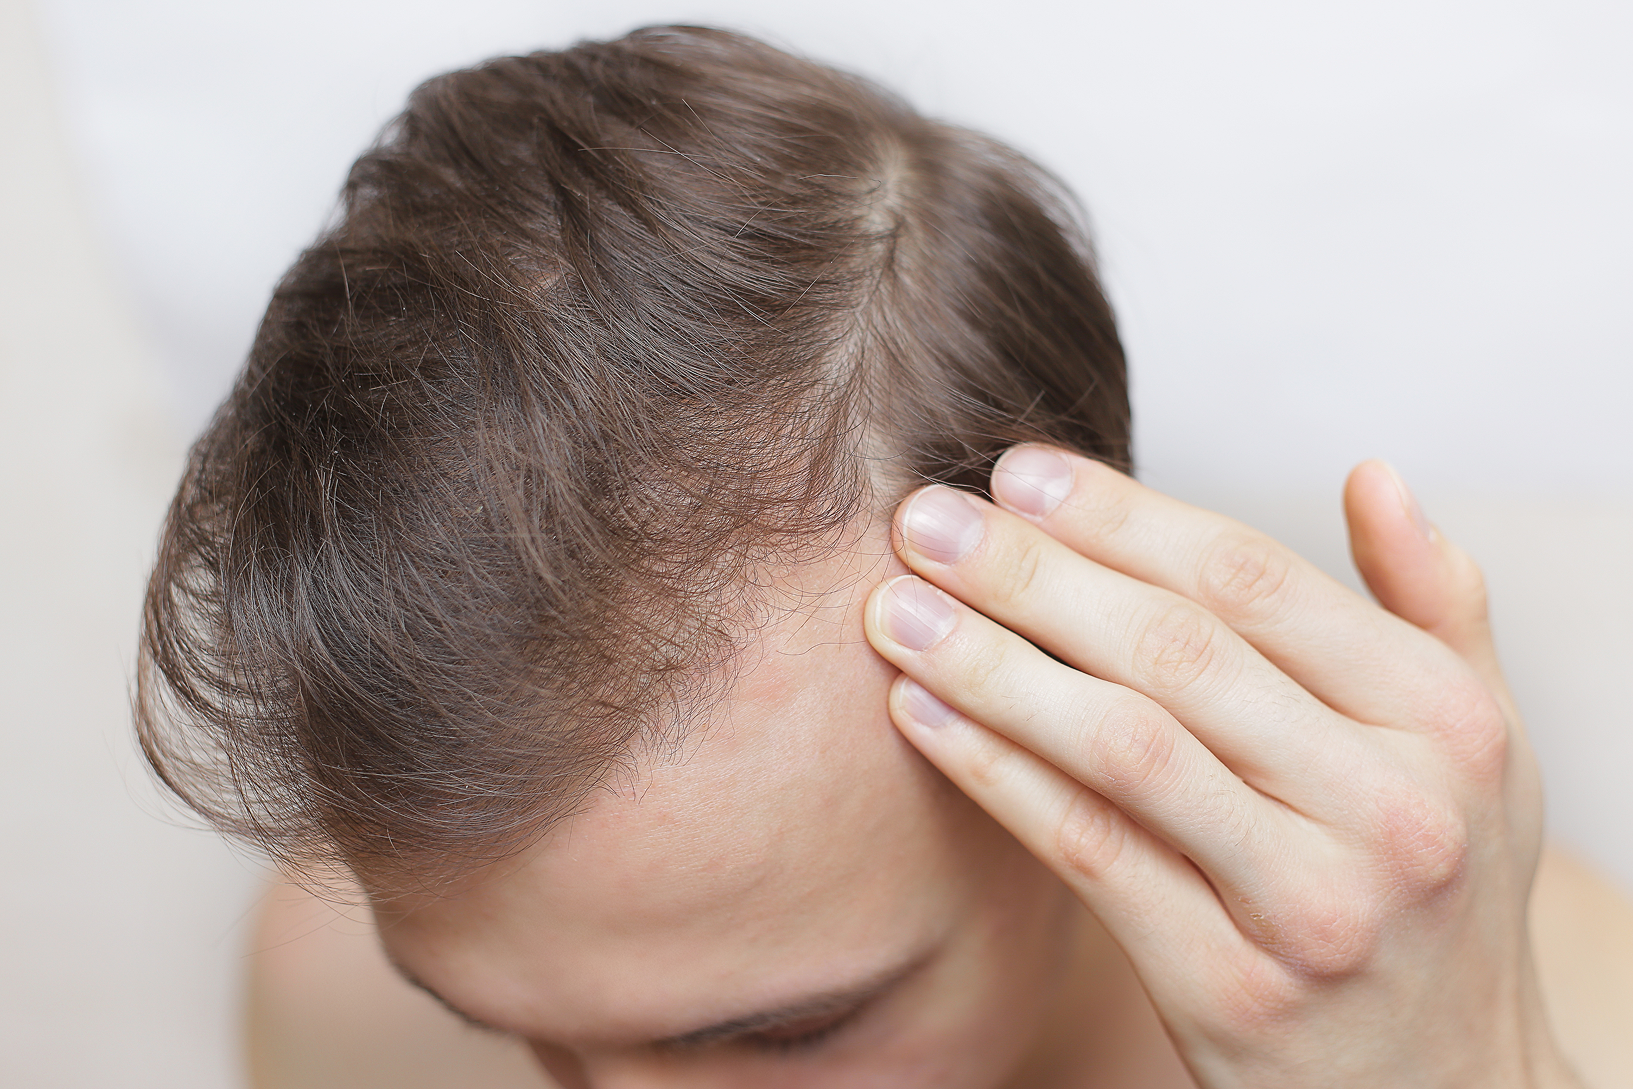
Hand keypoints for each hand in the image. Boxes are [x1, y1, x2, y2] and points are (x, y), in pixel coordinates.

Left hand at [863, 448, 1580, 1087]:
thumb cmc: (1439, 888)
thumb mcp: (1479, 744)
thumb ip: (1432, 605)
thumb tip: (1370, 475)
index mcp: (1441, 718)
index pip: (1253, 580)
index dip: (1120, 517)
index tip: (1015, 475)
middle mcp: (1390, 806)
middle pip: (1175, 652)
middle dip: (1030, 574)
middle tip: (922, 521)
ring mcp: (1311, 904)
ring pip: (1123, 747)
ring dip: (991, 666)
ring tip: (895, 611)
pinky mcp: (1231, 990)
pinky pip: (1089, 853)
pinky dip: (996, 774)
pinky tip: (923, 715)